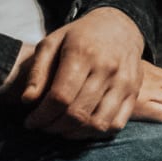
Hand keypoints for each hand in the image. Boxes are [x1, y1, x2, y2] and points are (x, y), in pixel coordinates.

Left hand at [4, 8, 159, 139]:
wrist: (120, 26)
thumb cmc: (80, 36)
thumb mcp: (52, 43)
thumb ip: (37, 71)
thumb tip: (27, 101)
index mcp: (83, 53)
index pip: (60, 96)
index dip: (42, 115)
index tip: (30, 121)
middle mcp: (107, 69)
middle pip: (78, 113)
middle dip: (54, 126)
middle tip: (43, 126)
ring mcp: (124, 83)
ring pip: (98, 123)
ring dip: (74, 133)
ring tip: (60, 129)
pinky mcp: (134, 93)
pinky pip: (116, 124)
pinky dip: (96, 133)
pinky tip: (81, 128)